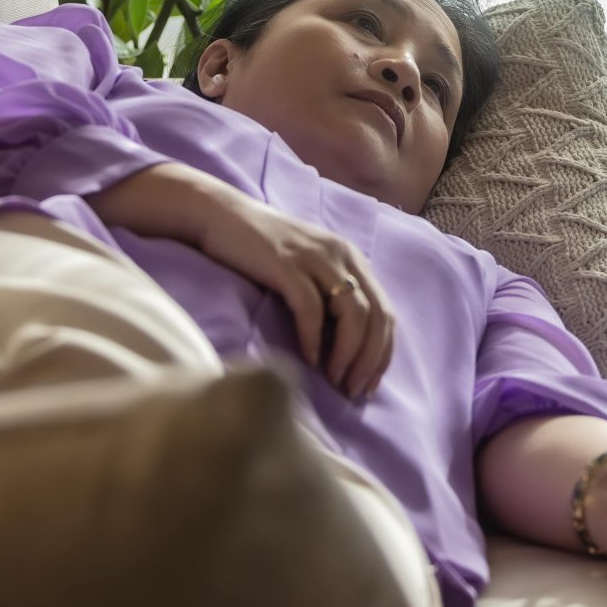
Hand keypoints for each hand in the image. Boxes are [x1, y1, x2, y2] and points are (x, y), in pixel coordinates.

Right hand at [197, 201, 395, 398]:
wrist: (220, 215)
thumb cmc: (261, 249)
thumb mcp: (307, 267)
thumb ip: (328, 295)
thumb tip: (342, 348)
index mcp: (351, 257)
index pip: (386, 311)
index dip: (383, 352)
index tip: (370, 384)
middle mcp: (341, 255)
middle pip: (377, 315)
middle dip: (370, 359)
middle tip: (355, 390)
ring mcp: (315, 257)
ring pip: (352, 314)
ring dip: (348, 354)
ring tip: (335, 380)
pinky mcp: (286, 263)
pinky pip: (311, 309)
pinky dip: (314, 340)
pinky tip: (310, 361)